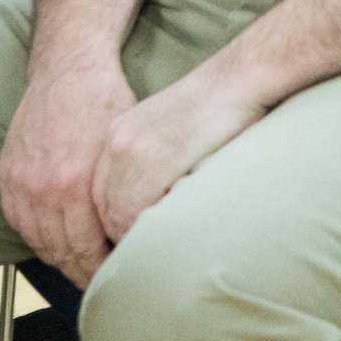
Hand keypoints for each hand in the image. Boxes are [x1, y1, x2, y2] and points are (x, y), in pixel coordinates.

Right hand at [0, 63, 136, 287]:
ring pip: (39, 243)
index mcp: (74, 186)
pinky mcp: (7, 176)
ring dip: (61, 259)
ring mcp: (20, 184)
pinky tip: (58, 243)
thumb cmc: (107, 103)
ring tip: (84, 267)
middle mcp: (42, 191)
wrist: (69, 69)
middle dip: (84, 272)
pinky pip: (20, 224)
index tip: (119, 277)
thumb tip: (136, 236)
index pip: (88, 251)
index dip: (104, 270)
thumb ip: (124, 196)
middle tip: (104, 283)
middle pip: (62, 253)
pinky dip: (38, 238)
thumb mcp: (127, 151)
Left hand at [91, 65, 266, 242]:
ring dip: (133, 240)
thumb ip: (156, 164)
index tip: (129, 246)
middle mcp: (116, 142)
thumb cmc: (221, 106)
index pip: (100, 196)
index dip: (114, 225)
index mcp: (118, 135)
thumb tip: (158, 202)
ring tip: (155, 258)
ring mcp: (132, 149)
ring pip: (117, 214)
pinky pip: (137, 210)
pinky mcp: (155, 157)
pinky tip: (169, 237)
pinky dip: (148, 230)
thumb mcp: (173, 132)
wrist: (241, 78)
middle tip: (140, 262)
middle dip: (117, 238)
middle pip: (103, 208)